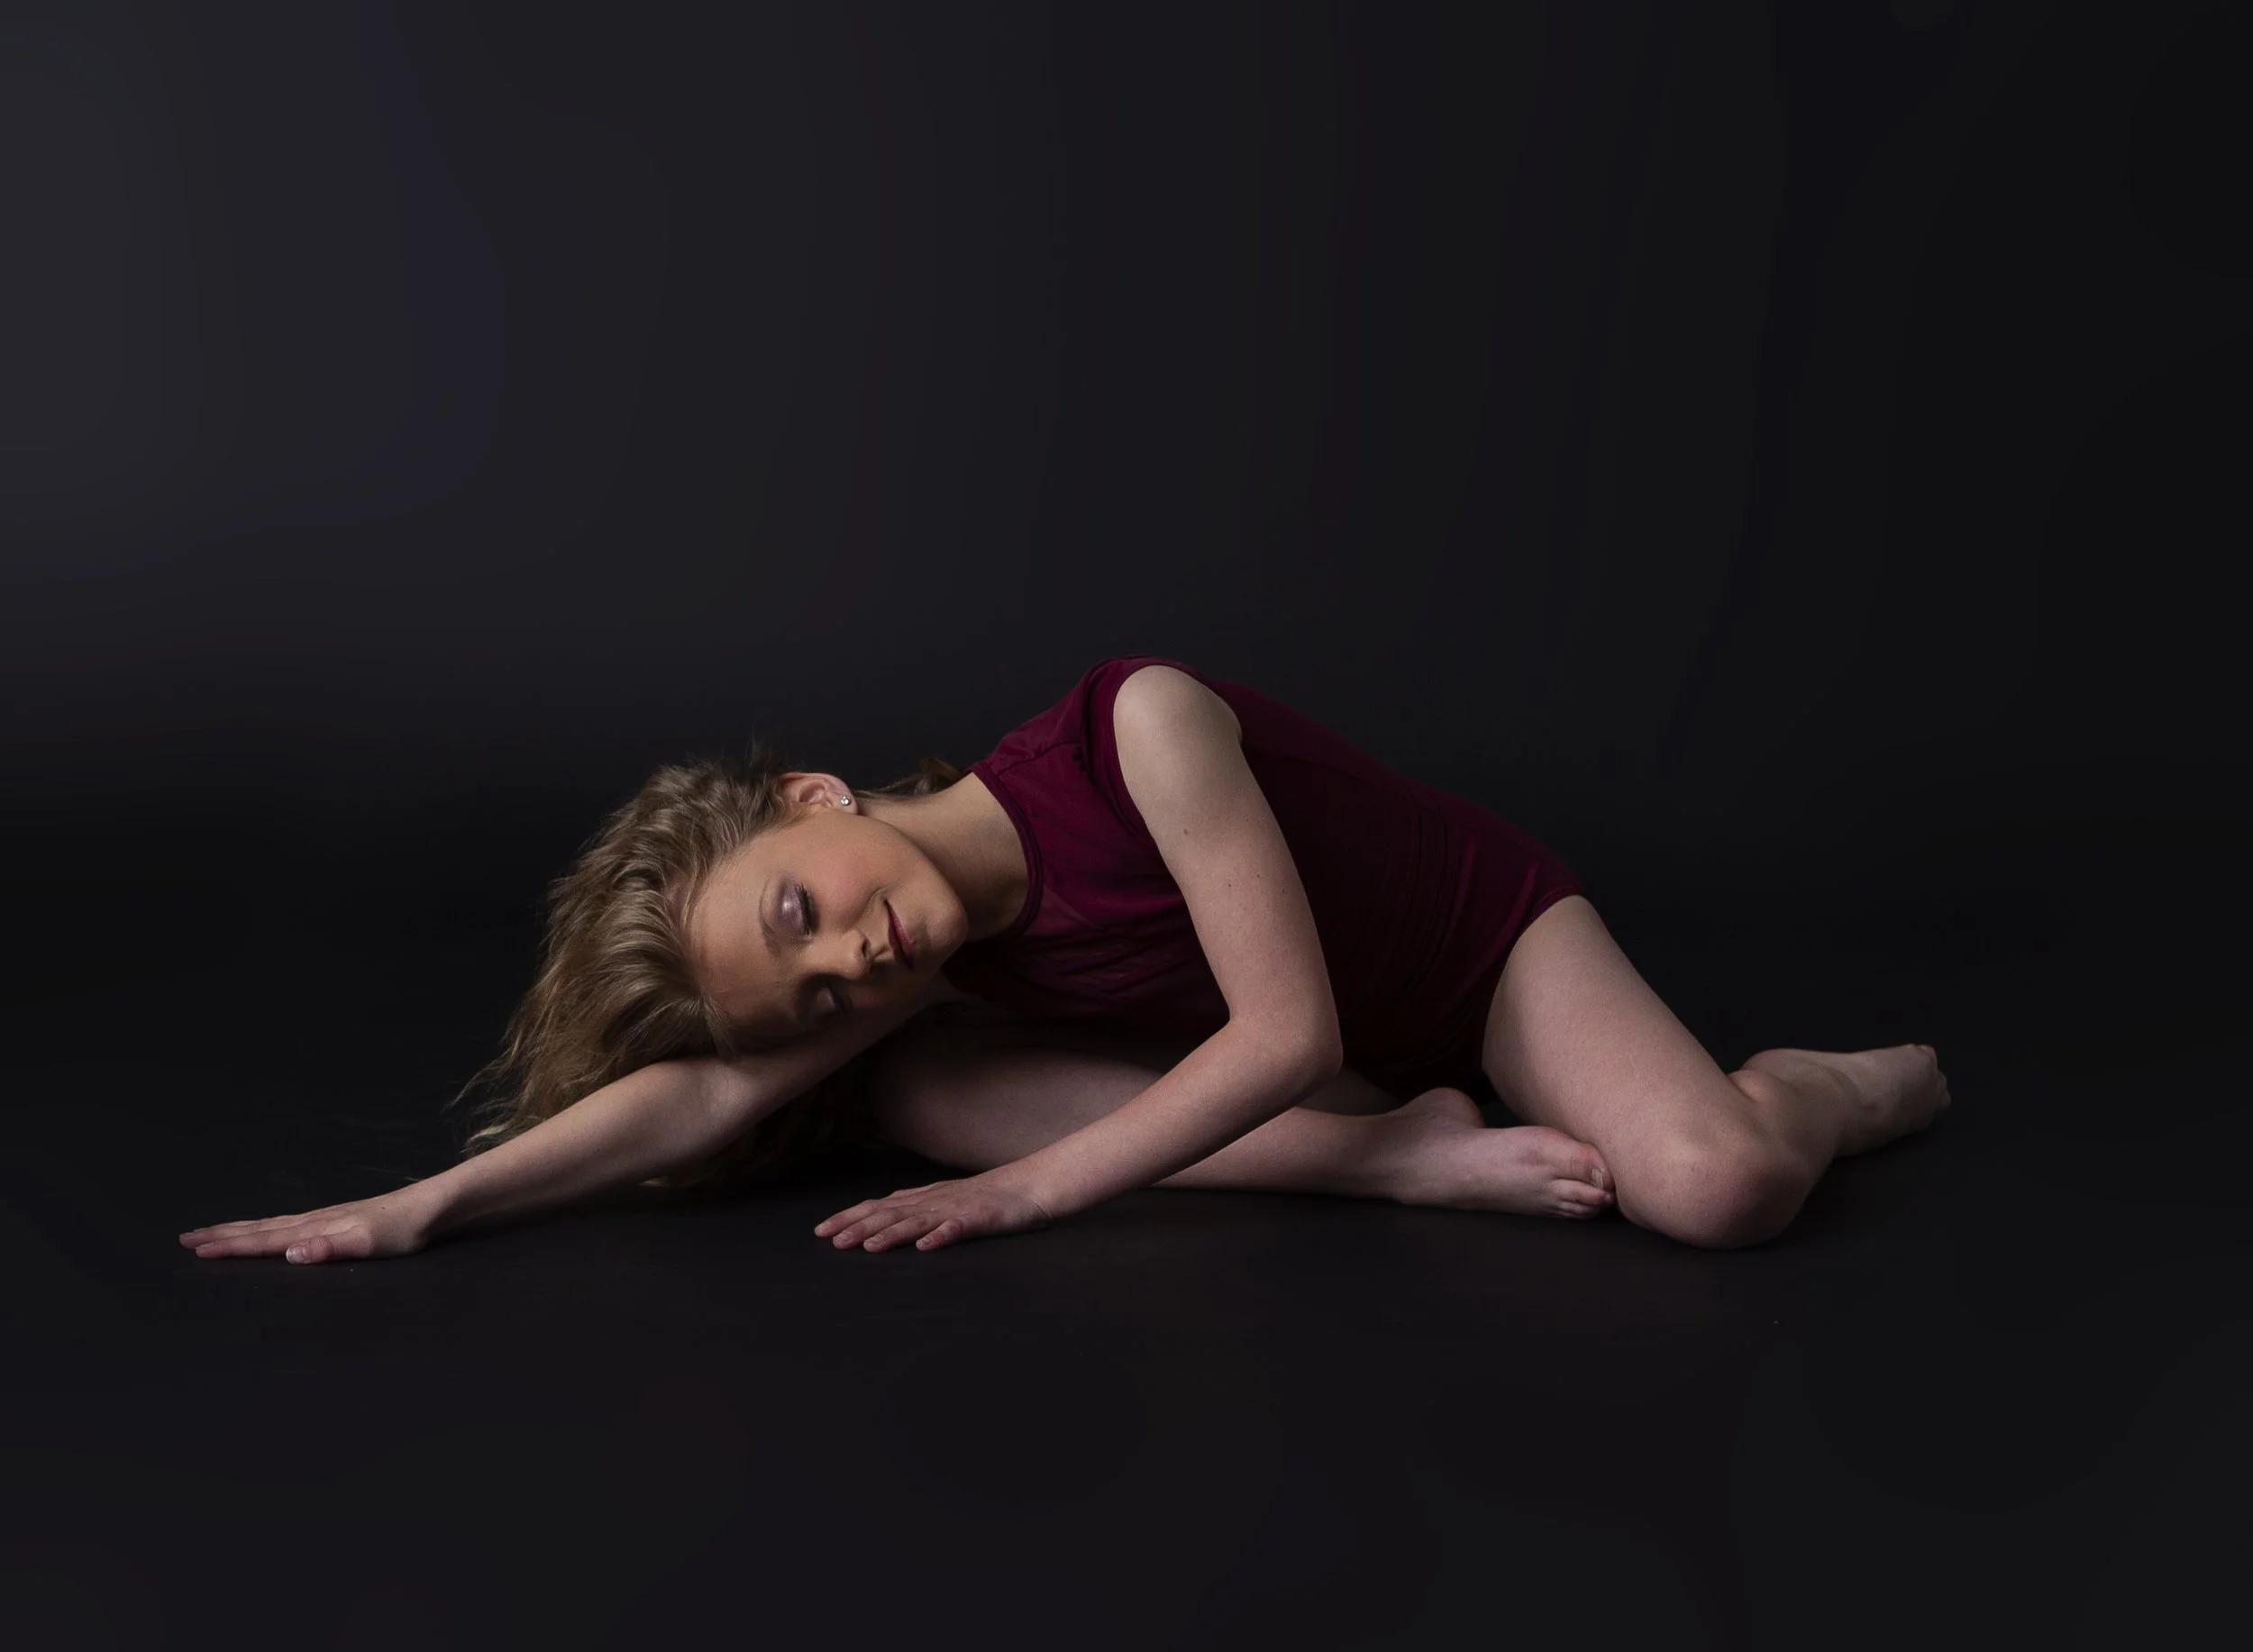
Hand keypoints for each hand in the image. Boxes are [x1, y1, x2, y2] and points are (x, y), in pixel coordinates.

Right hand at [178, 1188, 434, 1265]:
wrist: (429, 1207)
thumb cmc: (402, 1230)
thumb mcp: (368, 1244)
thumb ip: (329, 1248)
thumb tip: (289, 1253)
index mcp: (314, 1229)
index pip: (264, 1240)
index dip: (229, 1246)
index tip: (195, 1249)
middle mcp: (313, 1220)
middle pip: (258, 1229)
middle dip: (221, 1234)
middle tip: (184, 1238)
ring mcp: (324, 1218)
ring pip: (270, 1224)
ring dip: (238, 1229)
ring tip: (212, 1231)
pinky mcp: (336, 1219)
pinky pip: (287, 1223)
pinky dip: (265, 1227)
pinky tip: (267, 1230)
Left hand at [814, 1170, 1055, 1253]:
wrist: (1029, 1187)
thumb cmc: (987, 1196)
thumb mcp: (943, 1199)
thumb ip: (914, 1204)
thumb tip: (880, 1209)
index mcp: (923, 1199)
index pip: (878, 1206)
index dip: (849, 1217)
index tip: (821, 1231)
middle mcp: (933, 1202)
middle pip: (890, 1214)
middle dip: (859, 1227)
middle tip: (832, 1241)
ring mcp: (955, 1210)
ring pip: (917, 1222)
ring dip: (891, 1234)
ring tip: (868, 1247)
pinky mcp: (979, 1220)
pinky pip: (958, 1230)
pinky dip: (940, 1237)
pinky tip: (925, 1248)